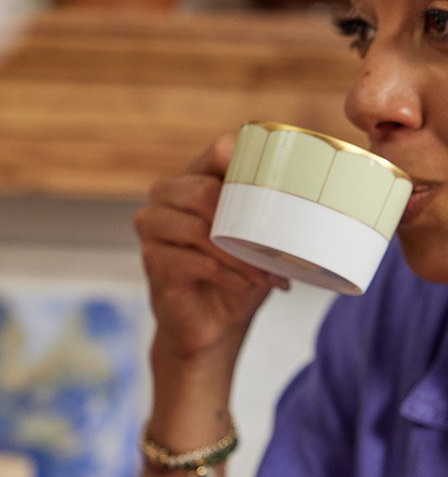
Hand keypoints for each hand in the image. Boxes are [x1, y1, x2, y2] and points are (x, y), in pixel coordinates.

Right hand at [134, 133, 288, 364]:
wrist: (211, 325)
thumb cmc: (236, 274)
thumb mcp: (257, 236)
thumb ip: (270, 207)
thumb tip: (326, 193)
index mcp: (191, 178)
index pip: (217, 151)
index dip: (248, 161)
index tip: (284, 185)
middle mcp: (164, 197)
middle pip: (202, 191)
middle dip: (245, 222)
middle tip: (274, 249)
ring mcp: (152, 228)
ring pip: (198, 228)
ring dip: (240, 255)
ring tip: (265, 274)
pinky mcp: (152, 261)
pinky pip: (194, 261)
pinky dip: (228, 275)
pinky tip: (243, 285)